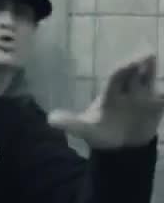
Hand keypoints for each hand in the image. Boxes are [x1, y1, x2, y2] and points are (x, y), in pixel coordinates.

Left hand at [48, 51, 163, 148]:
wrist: (118, 147)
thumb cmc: (101, 133)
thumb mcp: (84, 129)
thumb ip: (71, 123)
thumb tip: (50, 119)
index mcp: (111, 93)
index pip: (118, 75)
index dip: (125, 67)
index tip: (133, 61)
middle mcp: (129, 91)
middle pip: (138, 73)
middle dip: (144, 64)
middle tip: (150, 55)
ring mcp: (145, 98)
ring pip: (152, 82)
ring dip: (155, 74)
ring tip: (159, 78)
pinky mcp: (157, 108)